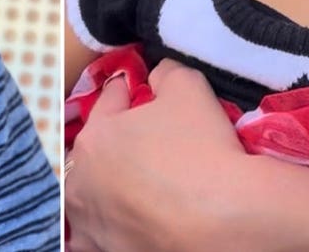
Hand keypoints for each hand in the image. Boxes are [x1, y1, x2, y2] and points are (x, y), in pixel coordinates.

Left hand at [65, 59, 258, 251]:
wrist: (227, 218)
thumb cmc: (204, 148)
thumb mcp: (189, 87)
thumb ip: (167, 73)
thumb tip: (158, 75)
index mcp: (96, 135)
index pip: (108, 101)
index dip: (126, 92)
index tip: (134, 90)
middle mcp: (81, 180)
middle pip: (92, 150)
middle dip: (108, 141)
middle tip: (135, 141)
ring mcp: (90, 221)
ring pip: (84, 196)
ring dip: (96, 186)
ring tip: (120, 186)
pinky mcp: (103, 250)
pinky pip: (89, 238)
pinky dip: (97, 228)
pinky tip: (112, 223)